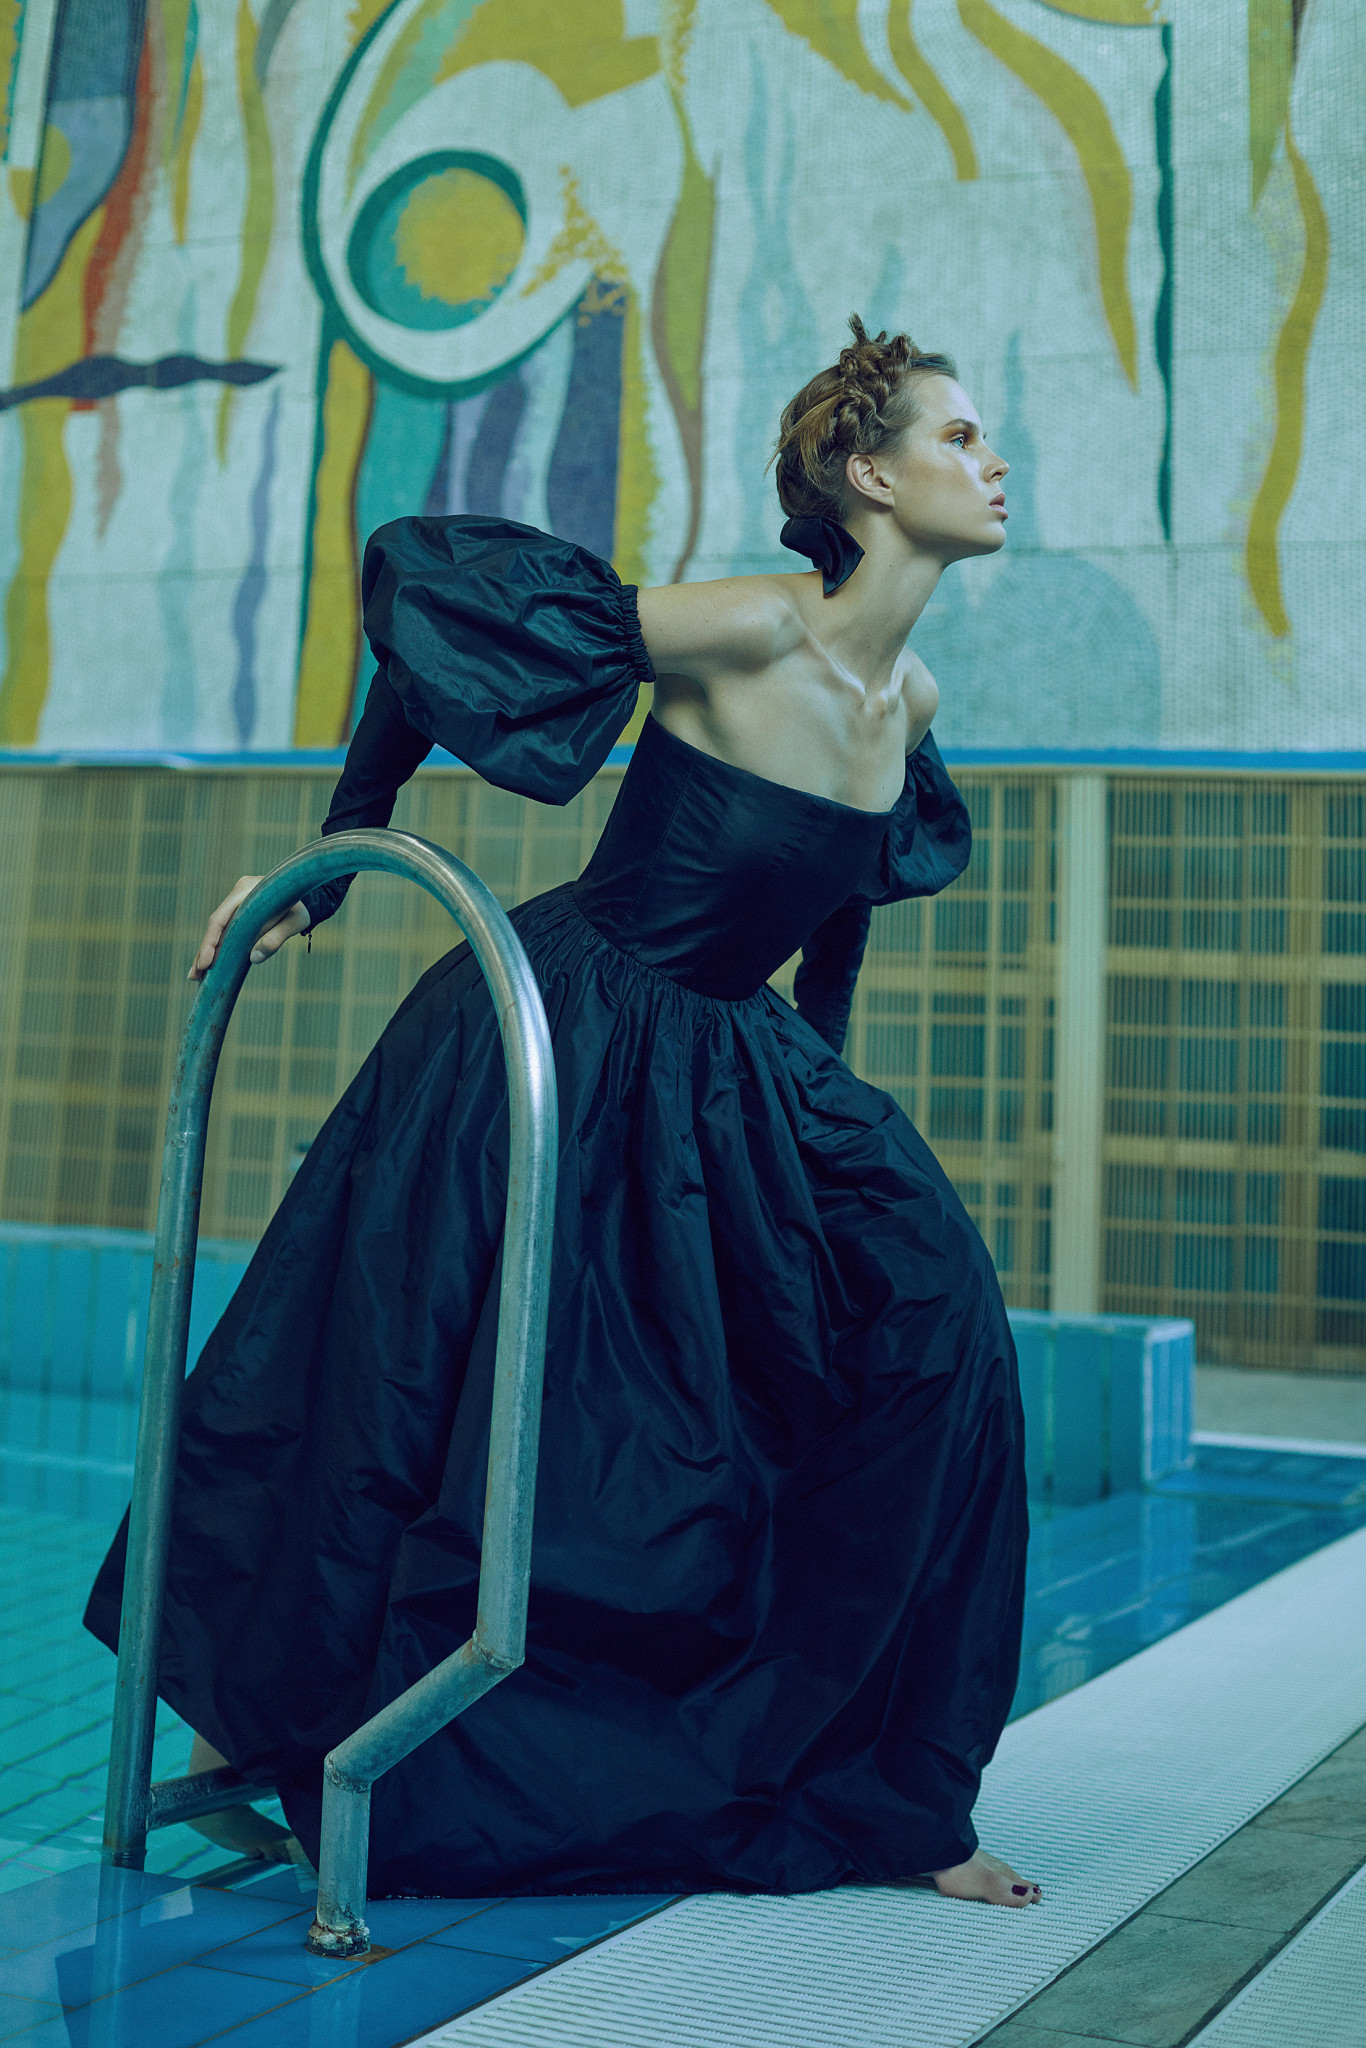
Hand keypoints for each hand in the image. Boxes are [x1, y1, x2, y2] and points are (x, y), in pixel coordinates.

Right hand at [188, 875, 310, 980]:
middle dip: (204, 951)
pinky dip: (217, 947)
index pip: (220, 918)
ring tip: (196, 976)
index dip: (210, 941)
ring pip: (217, 929)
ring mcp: (235, 902)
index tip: (205, 963)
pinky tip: (208, 964)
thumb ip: (277, 937)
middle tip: (194, 976)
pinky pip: (225, 930)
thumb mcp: (295, 921)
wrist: (304, 895)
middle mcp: (236, 894)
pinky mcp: (237, 912)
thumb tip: (254, 958)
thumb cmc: (301, 907)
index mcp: (246, 890)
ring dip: (207, 952)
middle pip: (215, 925)